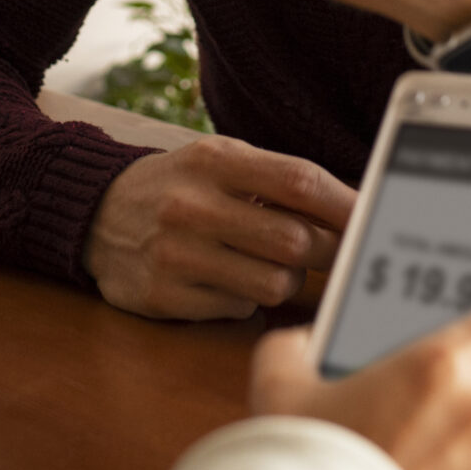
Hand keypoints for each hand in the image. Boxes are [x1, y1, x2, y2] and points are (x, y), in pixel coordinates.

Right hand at [86, 137, 357, 320]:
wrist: (94, 214)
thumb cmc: (181, 187)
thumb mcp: (222, 162)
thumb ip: (281, 179)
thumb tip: (359, 210)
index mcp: (214, 160)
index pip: (299, 181)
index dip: (346, 206)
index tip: (375, 222)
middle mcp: (192, 205)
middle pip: (296, 241)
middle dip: (323, 252)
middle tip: (323, 251)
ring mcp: (174, 254)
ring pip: (275, 283)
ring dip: (284, 279)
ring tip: (261, 261)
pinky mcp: (163, 296)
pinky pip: (239, 308)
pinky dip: (244, 298)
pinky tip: (223, 278)